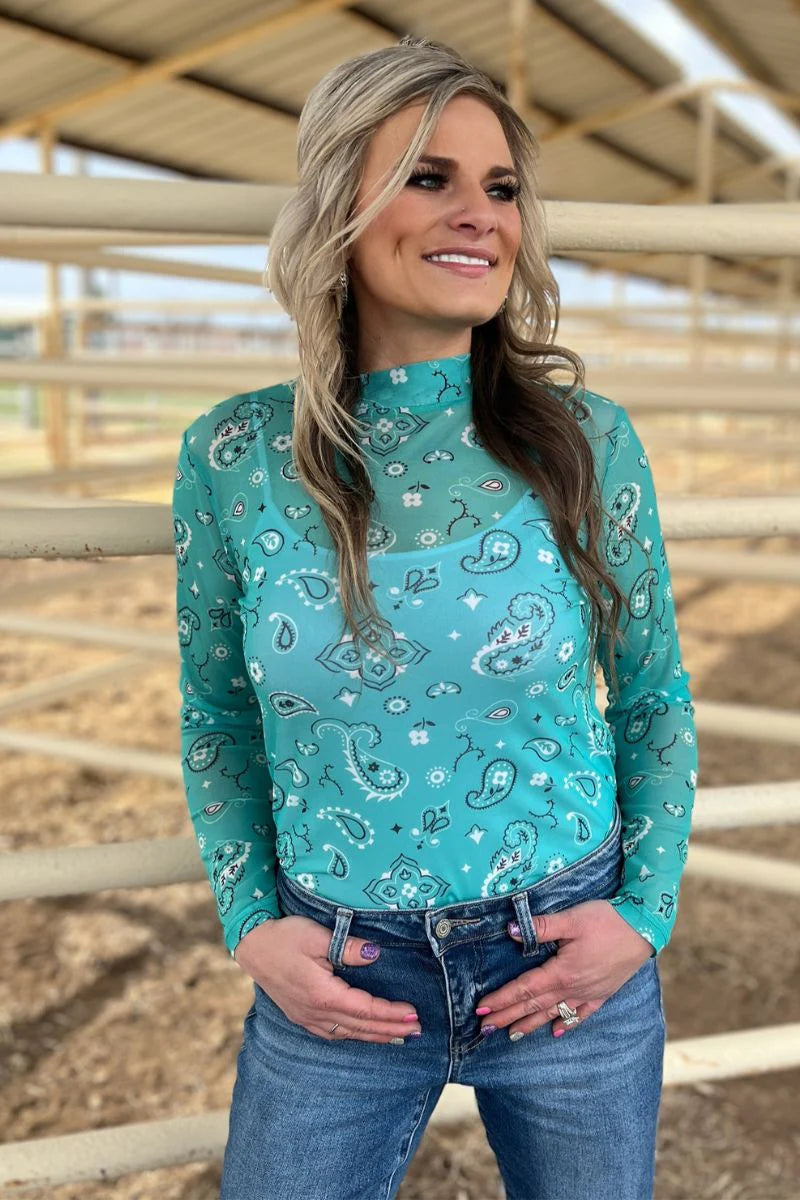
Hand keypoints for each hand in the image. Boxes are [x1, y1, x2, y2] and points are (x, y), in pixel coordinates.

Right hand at [233, 915, 420, 1042]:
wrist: (252, 945)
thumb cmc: (284, 937)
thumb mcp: (317, 936)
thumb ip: (348, 947)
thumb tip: (375, 955)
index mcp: (321, 994)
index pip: (364, 1009)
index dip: (390, 1014)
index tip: (413, 1014)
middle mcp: (314, 1012)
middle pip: (359, 1027)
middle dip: (390, 1029)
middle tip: (417, 1030)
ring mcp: (306, 1017)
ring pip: (347, 1034)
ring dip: (374, 1036)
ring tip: (398, 1036)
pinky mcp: (301, 1016)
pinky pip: (332, 1034)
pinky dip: (354, 1036)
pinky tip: (364, 1034)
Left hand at [475, 899, 653, 1037]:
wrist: (644, 929)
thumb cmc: (606, 921)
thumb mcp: (571, 919)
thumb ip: (540, 926)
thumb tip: (509, 929)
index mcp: (561, 971)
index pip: (524, 989)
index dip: (502, 999)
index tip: (482, 1011)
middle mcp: (572, 988)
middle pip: (534, 1005)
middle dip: (508, 1016)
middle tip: (486, 1029)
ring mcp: (588, 993)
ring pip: (553, 1013)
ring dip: (531, 1024)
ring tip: (512, 1035)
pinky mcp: (602, 993)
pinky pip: (581, 1014)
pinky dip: (567, 1024)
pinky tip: (556, 1032)